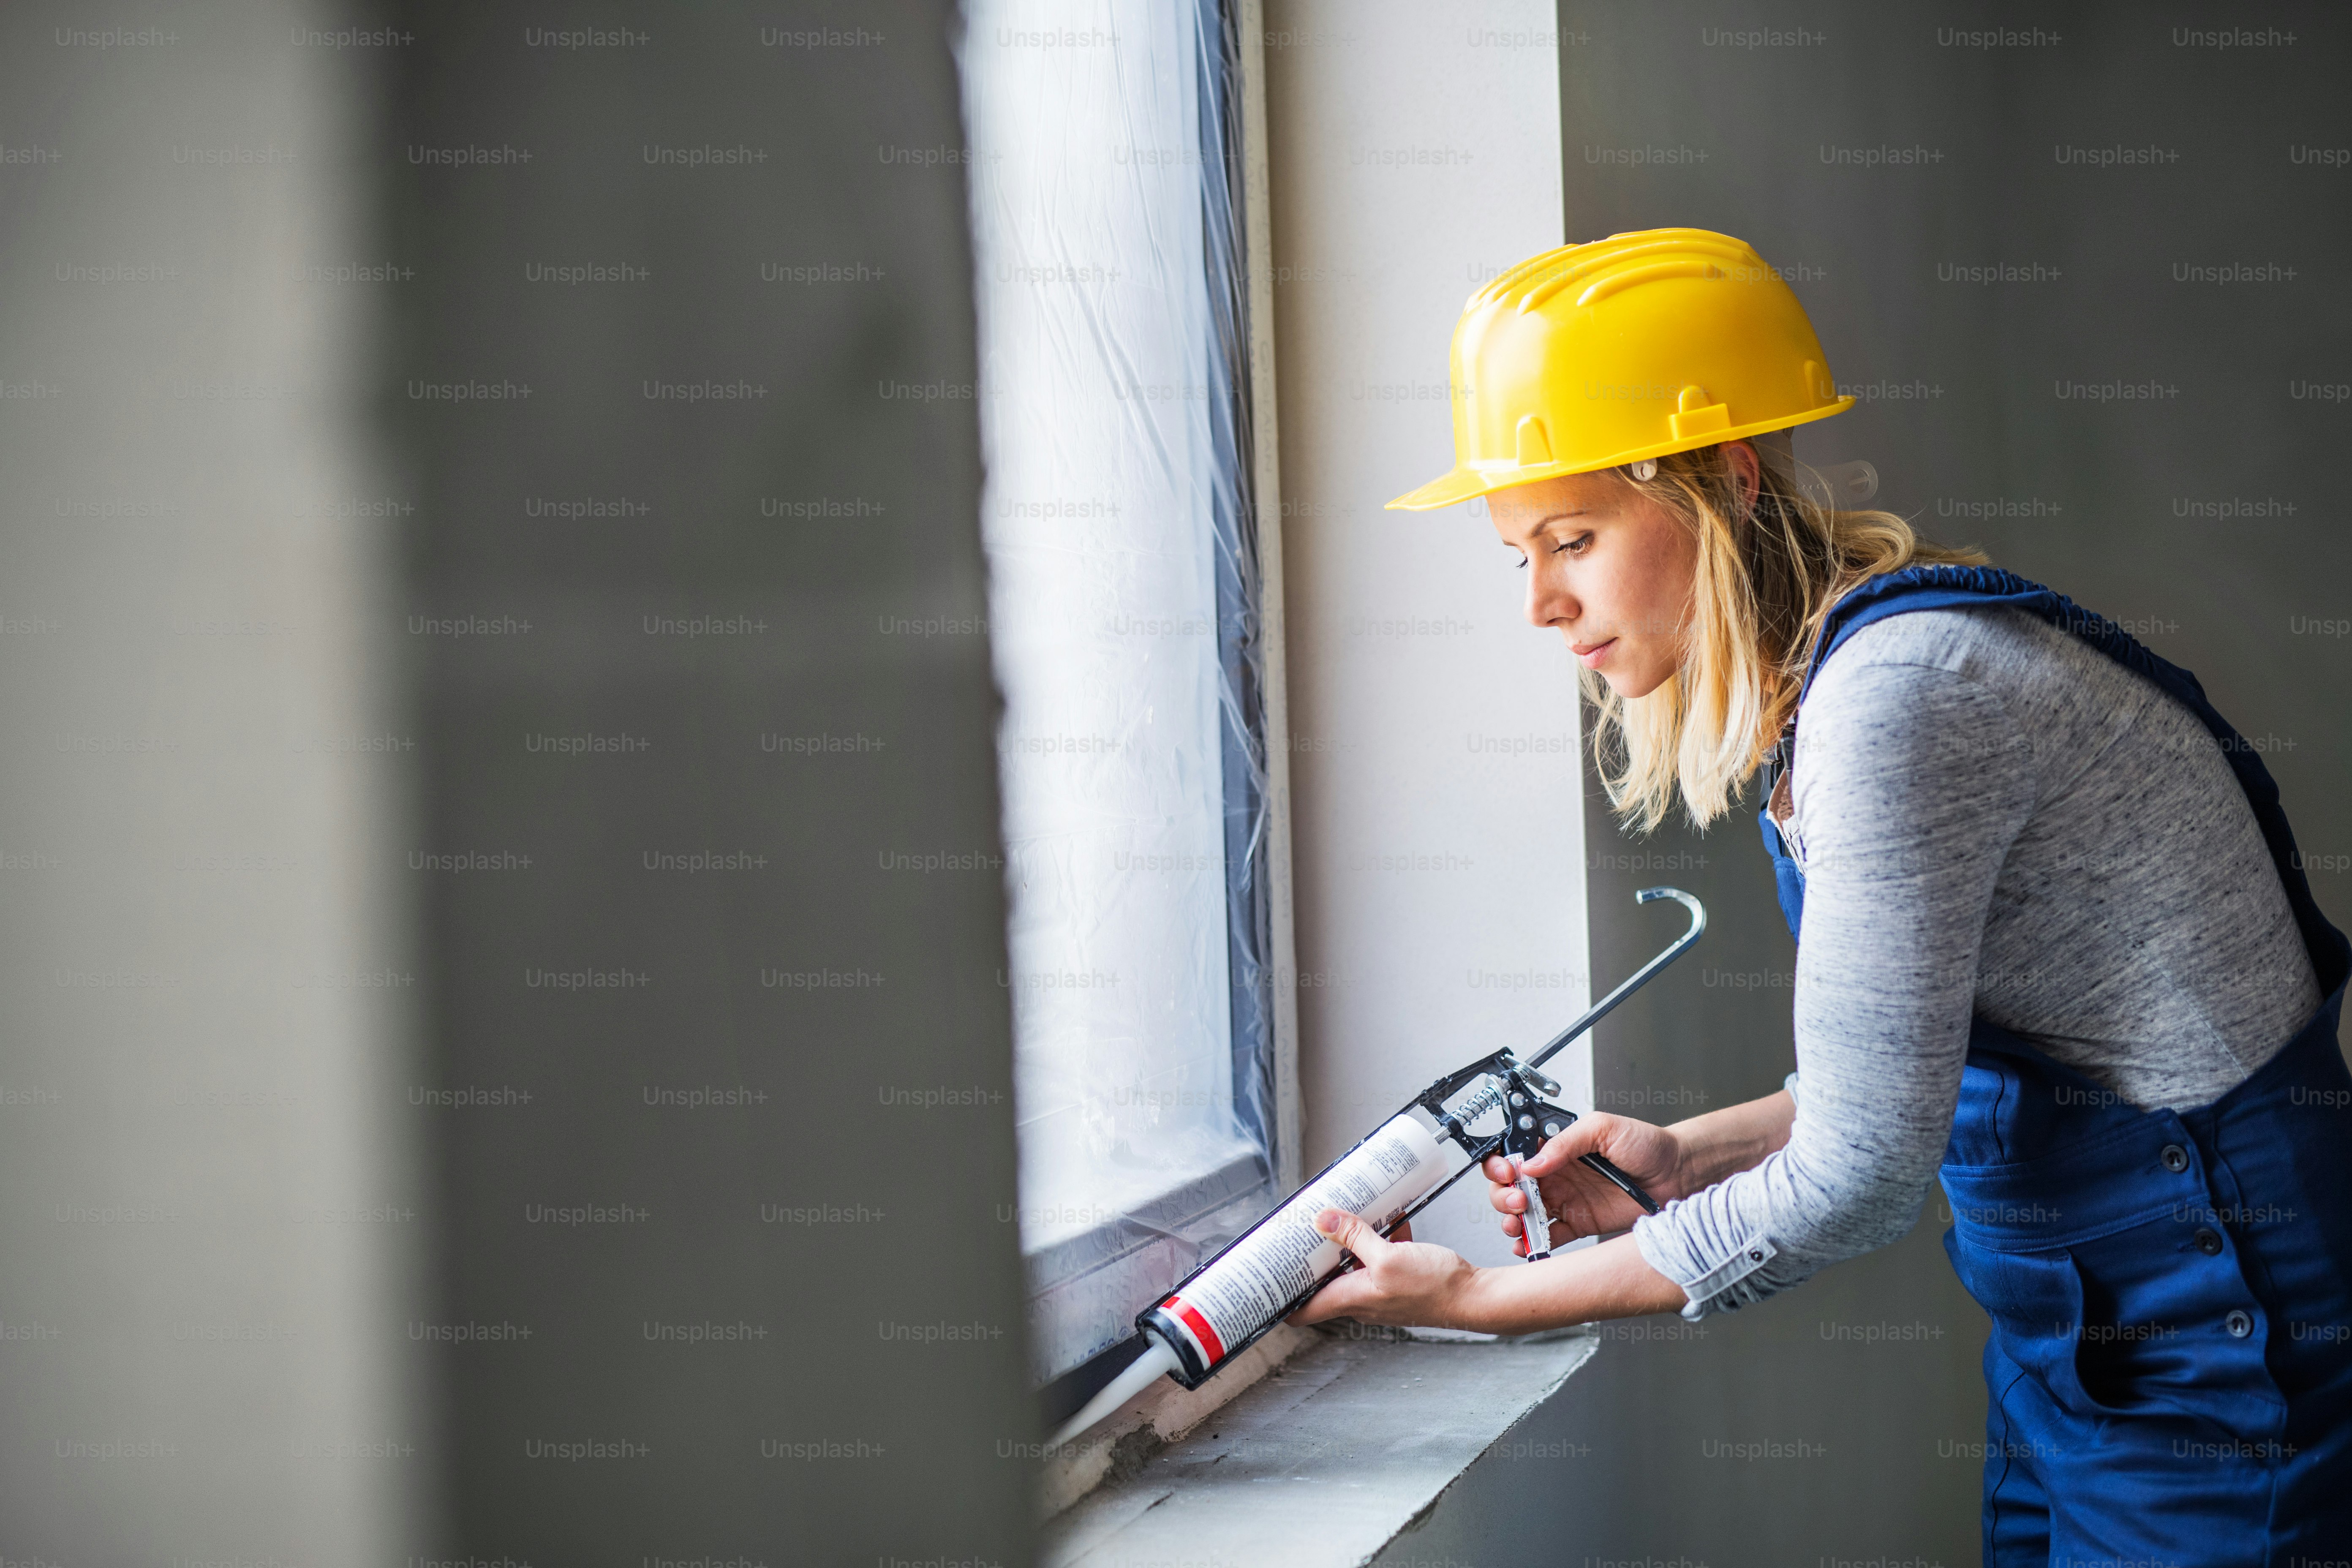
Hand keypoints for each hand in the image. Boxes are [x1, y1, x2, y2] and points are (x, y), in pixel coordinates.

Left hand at [1285, 1211, 1480, 1330]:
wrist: (1474, 1297)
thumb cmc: (1435, 1287)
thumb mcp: (1388, 1257)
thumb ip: (1355, 1238)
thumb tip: (1323, 1220)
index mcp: (1351, 1298)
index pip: (1303, 1310)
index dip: (1281, 1299)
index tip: (1266, 1280)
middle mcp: (1361, 1298)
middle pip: (1323, 1281)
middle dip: (1311, 1258)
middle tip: (1299, 1233)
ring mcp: (1380, 1290)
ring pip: (1351, 1265)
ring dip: (1346, 1243)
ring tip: (1339, 1217)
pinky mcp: (1399, 1279)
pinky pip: (1378, 1257)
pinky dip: (1377, 1240)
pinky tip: (1388, 1219)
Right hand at [1485, 1113, 1682, 1256]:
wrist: (1676, 1174)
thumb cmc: (1646, 1144)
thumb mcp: (1602, 1127)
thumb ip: (1566, 1142)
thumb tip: (1534, 1162)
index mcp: (1556, 1148)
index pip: (1515, 1154)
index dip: (1502, 1165)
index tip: (1508, 1173)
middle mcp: (1556, 1174)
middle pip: (1510, 1187)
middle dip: (1503, 1195)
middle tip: (1518, 1200)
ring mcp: (1565, 1201)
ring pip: (1523, 1213)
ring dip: (1513, 1220)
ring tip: (1519, 1223)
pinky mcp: (1578, 1224)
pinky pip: (1548, 1236)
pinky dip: (1533, 1242)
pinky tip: (1528, 1244)